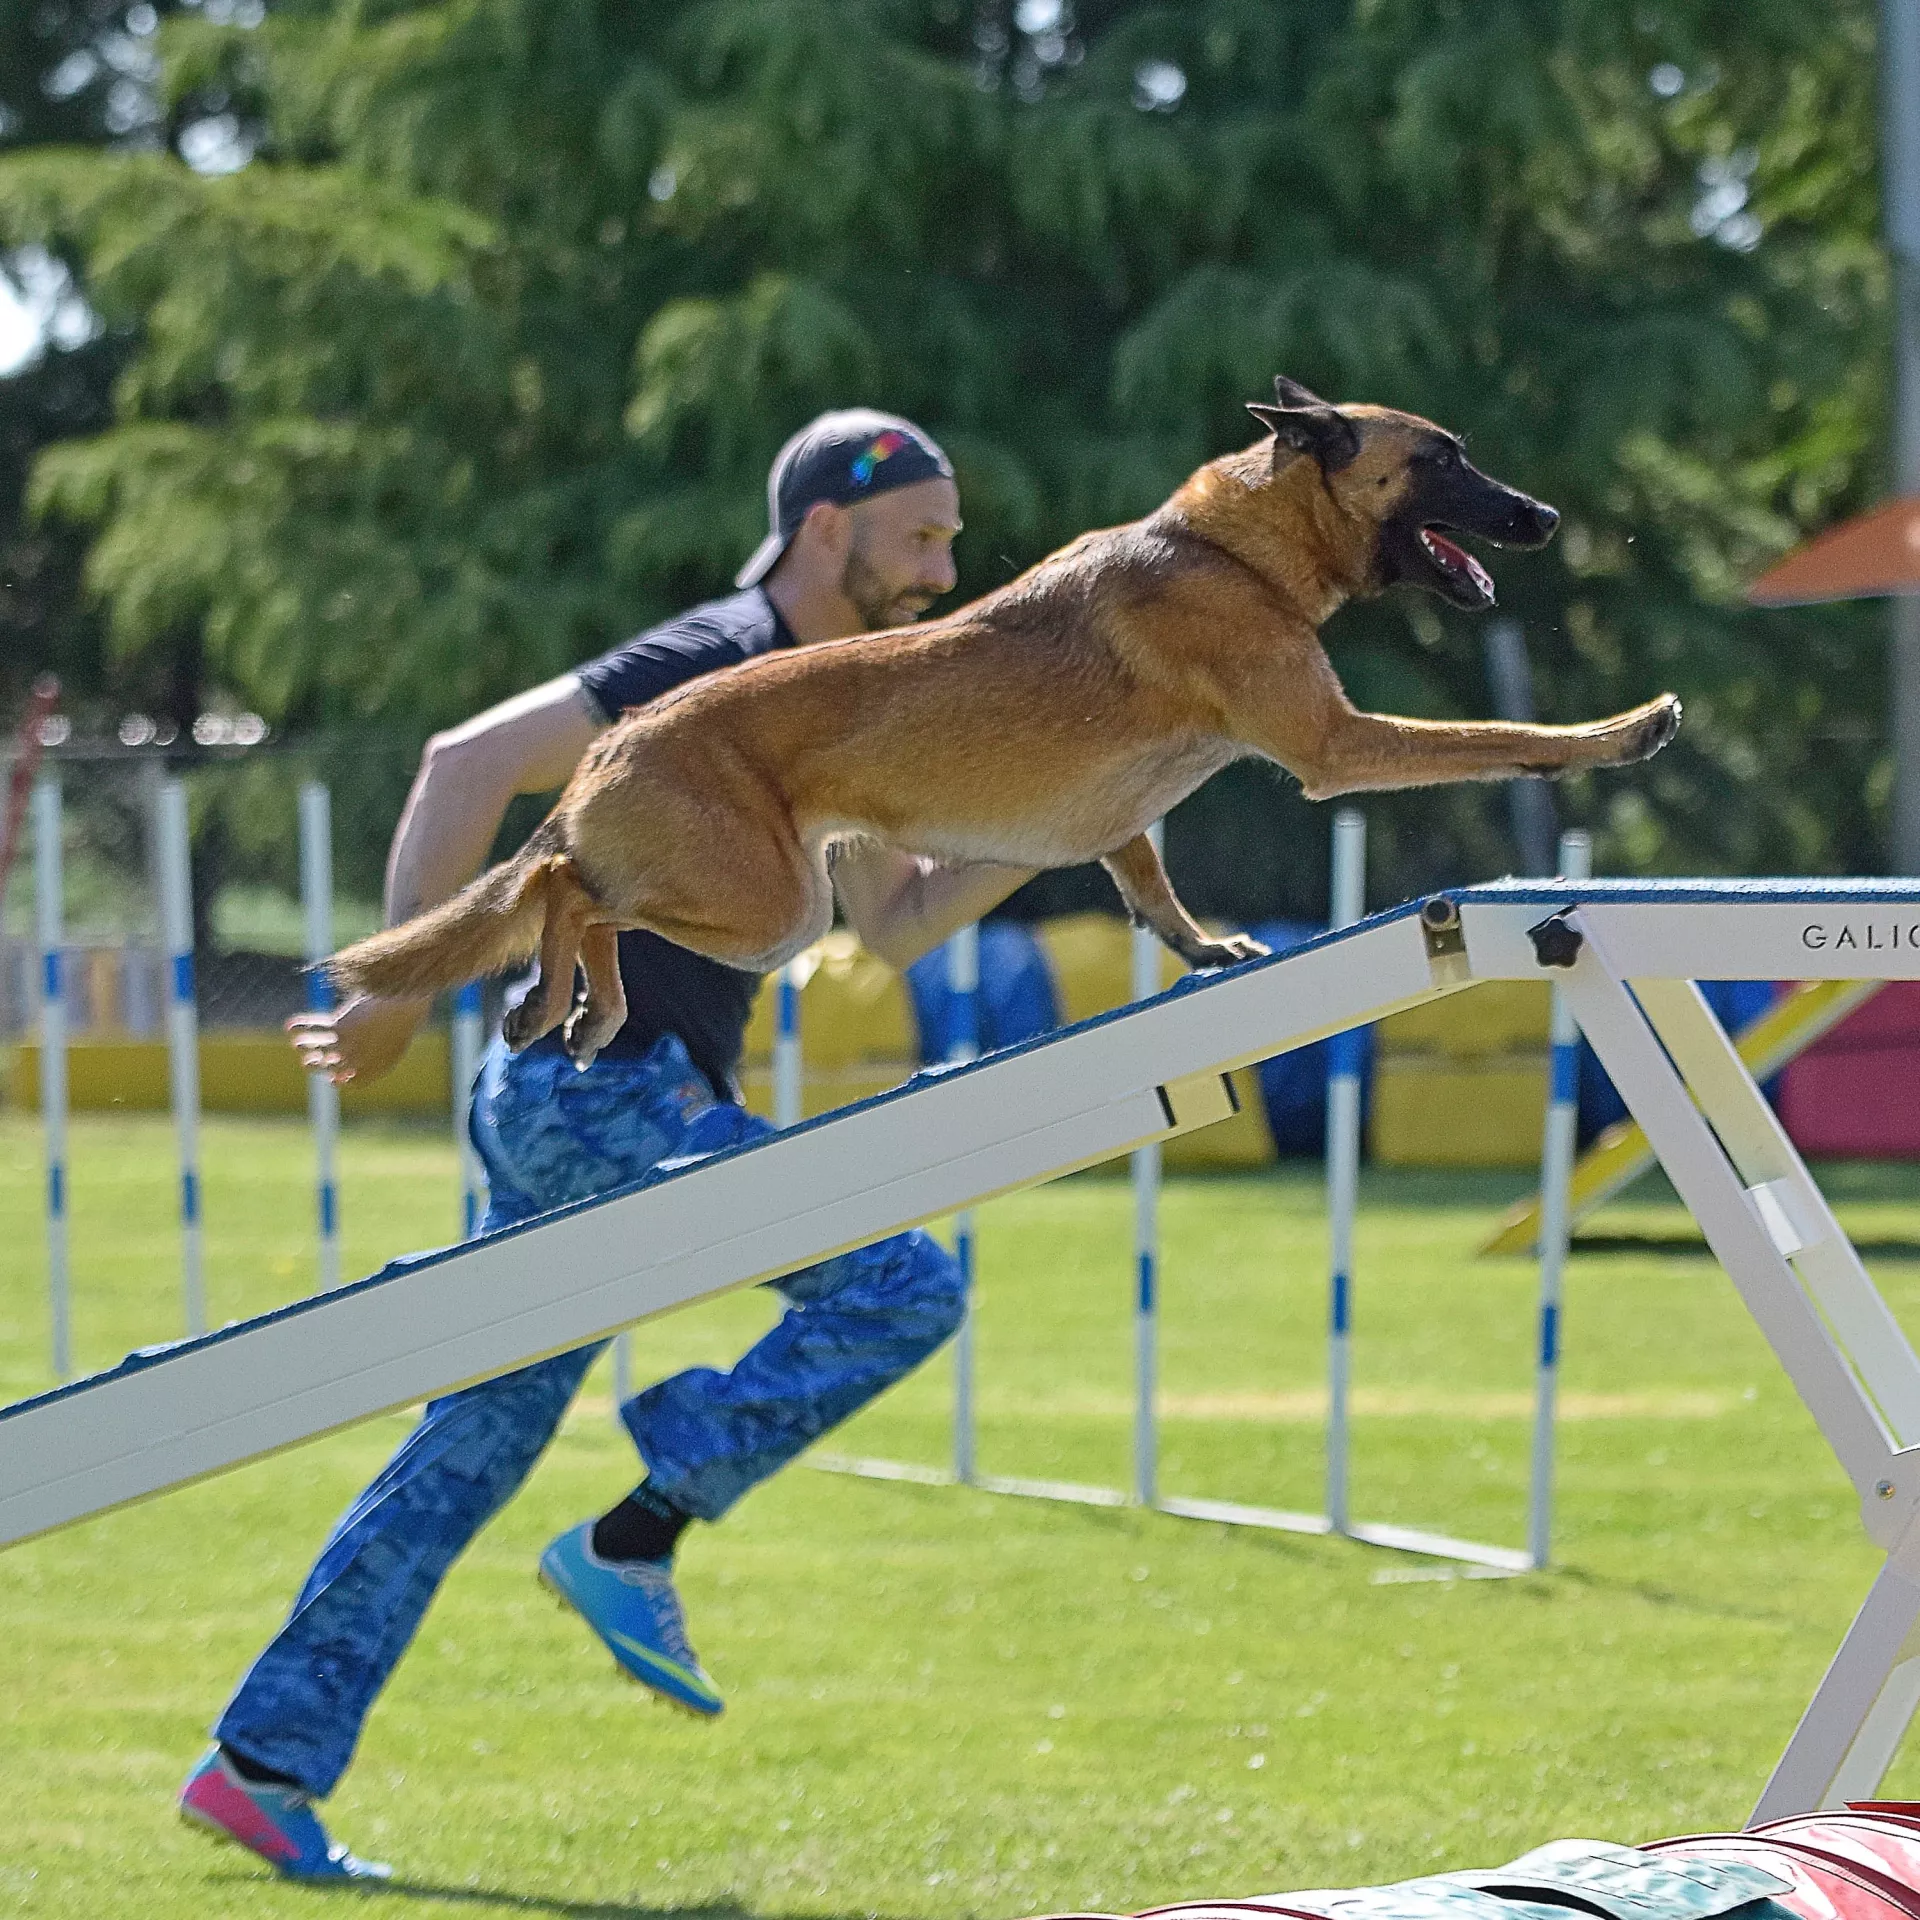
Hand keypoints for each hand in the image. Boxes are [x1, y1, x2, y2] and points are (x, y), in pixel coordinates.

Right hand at [287, 994, 429, 1086]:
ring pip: (318, 1049)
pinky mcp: (339, 1027)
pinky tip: (290, 1025)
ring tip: (298, 1043)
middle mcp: (359, 1060)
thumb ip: (383, 1051)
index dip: (341, 1080)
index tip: (334, 1077)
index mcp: (377, 1067)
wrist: (406, 1003)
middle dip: (317, 1066)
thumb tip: (365, 1054)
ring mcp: (347, 1045)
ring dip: (304, 1046)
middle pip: (331, 1067)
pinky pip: (315, 1027)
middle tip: (308, 1061)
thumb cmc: (406, 1017)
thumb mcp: (397, 1038)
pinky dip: (301, 1026)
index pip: (354, 1082)